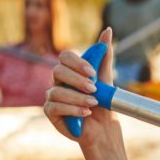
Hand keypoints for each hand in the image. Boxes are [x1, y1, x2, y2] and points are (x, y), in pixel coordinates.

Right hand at [45, 28, 117, 143]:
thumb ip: (104, 54)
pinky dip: (72, 109)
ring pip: (56, 91)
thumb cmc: (104, 103)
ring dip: (77, 98)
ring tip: (93, 104)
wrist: (104, 129)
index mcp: (71, 71)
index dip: (76, 62)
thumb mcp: (106, 77)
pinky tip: (85, 114)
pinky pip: (54, 106)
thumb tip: (108, 30)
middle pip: (57, 71)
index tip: (92, 72)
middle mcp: (59, 82)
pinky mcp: (51, 112)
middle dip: (77, 80)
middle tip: (94, 88)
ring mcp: (52, 96)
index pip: (65, 57)